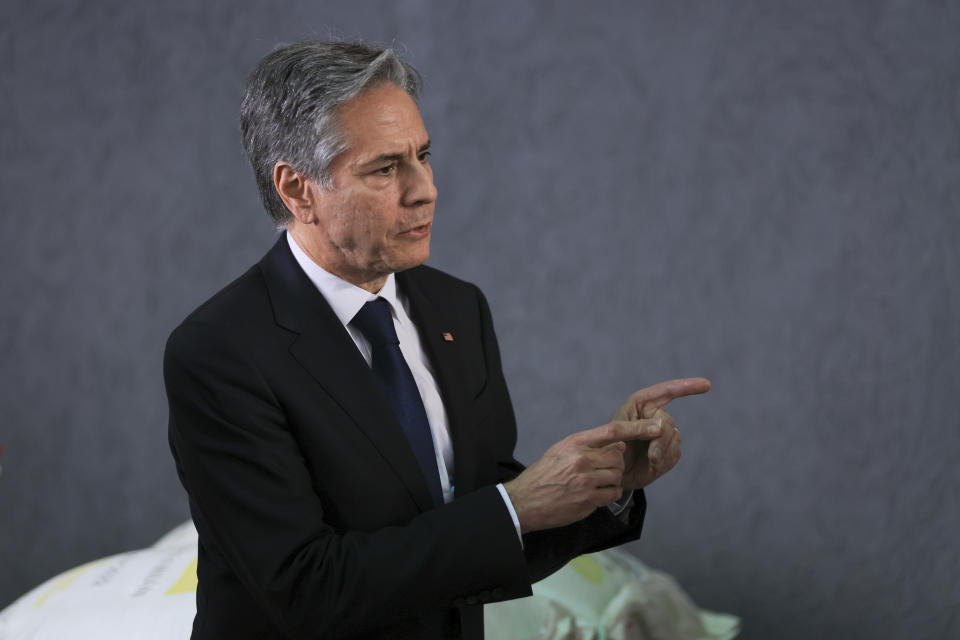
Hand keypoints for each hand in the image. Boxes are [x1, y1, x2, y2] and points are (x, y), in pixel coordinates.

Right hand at [503, 420, 662, 532]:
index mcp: (575, 443)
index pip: (613, 431)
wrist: (525, 501)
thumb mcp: (561, 450)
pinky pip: (612, 494)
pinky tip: (593, 494)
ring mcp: (585, 482)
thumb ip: (590, 445)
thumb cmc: (544, 473)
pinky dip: (608, 494)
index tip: (657, 426)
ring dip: (612, 480)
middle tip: (603, 469)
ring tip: (595, 483)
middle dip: (616, 463)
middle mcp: (581, 460)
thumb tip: (620, 443)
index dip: (638, 428)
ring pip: (617, 476)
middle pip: (618, 457)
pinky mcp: (588, 501)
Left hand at [611, 377, 710, 488]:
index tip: (706, 384)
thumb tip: (662, 427)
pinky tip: (651, 466)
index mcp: (641, 404)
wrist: (610, 473)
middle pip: (668, 423)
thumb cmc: (607, 448)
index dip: (687, 386)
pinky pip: (675, 454)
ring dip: (662, 454)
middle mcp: (655, 415)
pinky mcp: (669, 451)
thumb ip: (638, 427)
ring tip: (648, 462)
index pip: (667, 391)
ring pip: (674, 439)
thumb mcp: (616, 433)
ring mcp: (663, 434)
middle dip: (661, 441)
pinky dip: (664, 463)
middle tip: (651, 456)